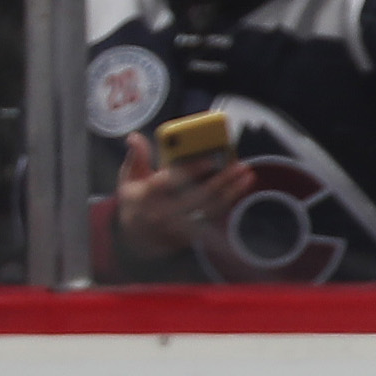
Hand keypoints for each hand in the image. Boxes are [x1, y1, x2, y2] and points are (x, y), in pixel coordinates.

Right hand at [113, 125, 244, 265]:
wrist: (136, 239)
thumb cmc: (135, 201)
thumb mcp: (129, 179)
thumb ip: (137, 157)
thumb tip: (135, 136)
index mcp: (145, 196)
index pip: (168, 182)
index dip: (190, 171)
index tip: (210, 161)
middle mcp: (162, 212)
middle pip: (197, 196)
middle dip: (221, 180)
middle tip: (240, 166)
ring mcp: (177, 226)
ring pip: (209, 208)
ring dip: (231, 192)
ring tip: (247, 176)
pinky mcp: (189, 235)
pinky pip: (211, 217)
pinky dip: (227, 202)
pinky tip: (239, 189)